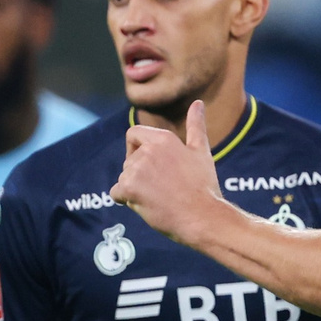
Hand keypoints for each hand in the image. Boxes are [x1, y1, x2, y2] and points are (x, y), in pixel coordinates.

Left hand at [110, 99, 223, 236]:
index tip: (150, 165)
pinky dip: (127, 201)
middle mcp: (148, 150)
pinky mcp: (130, 188)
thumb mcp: (201, 152)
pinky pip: (116, 194)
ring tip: (159, 198)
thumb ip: (196, 126)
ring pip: (124, 179)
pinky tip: (148, 206)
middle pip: (128, 161)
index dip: (135, 149)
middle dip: (139, 176)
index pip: (132, 134)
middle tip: (164, 189)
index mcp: (163, 139)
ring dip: (136, 190)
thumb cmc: (204, 187)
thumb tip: (198, 102)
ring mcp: (137, 169)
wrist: (203, 218)